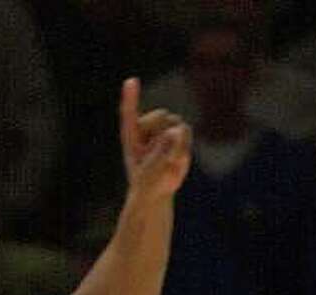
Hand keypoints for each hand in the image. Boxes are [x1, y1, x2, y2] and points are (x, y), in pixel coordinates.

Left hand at [120, 78, 190, 200]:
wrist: (157, 192)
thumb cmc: (147, 184)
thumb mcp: (150, 171)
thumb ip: (161, 151)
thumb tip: (175, 132)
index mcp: (132, 136)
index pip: (130, 114)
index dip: (130, 97)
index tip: (131, 81)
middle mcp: (147, 129)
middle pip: (161, 115)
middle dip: (164, 131)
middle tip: (160, 156)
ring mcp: (163, 132)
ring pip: (175, 122)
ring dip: (175, 140)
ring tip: (168, 161)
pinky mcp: (178, 137)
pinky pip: (185, 131)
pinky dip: (183, 145)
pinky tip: (176, 160)